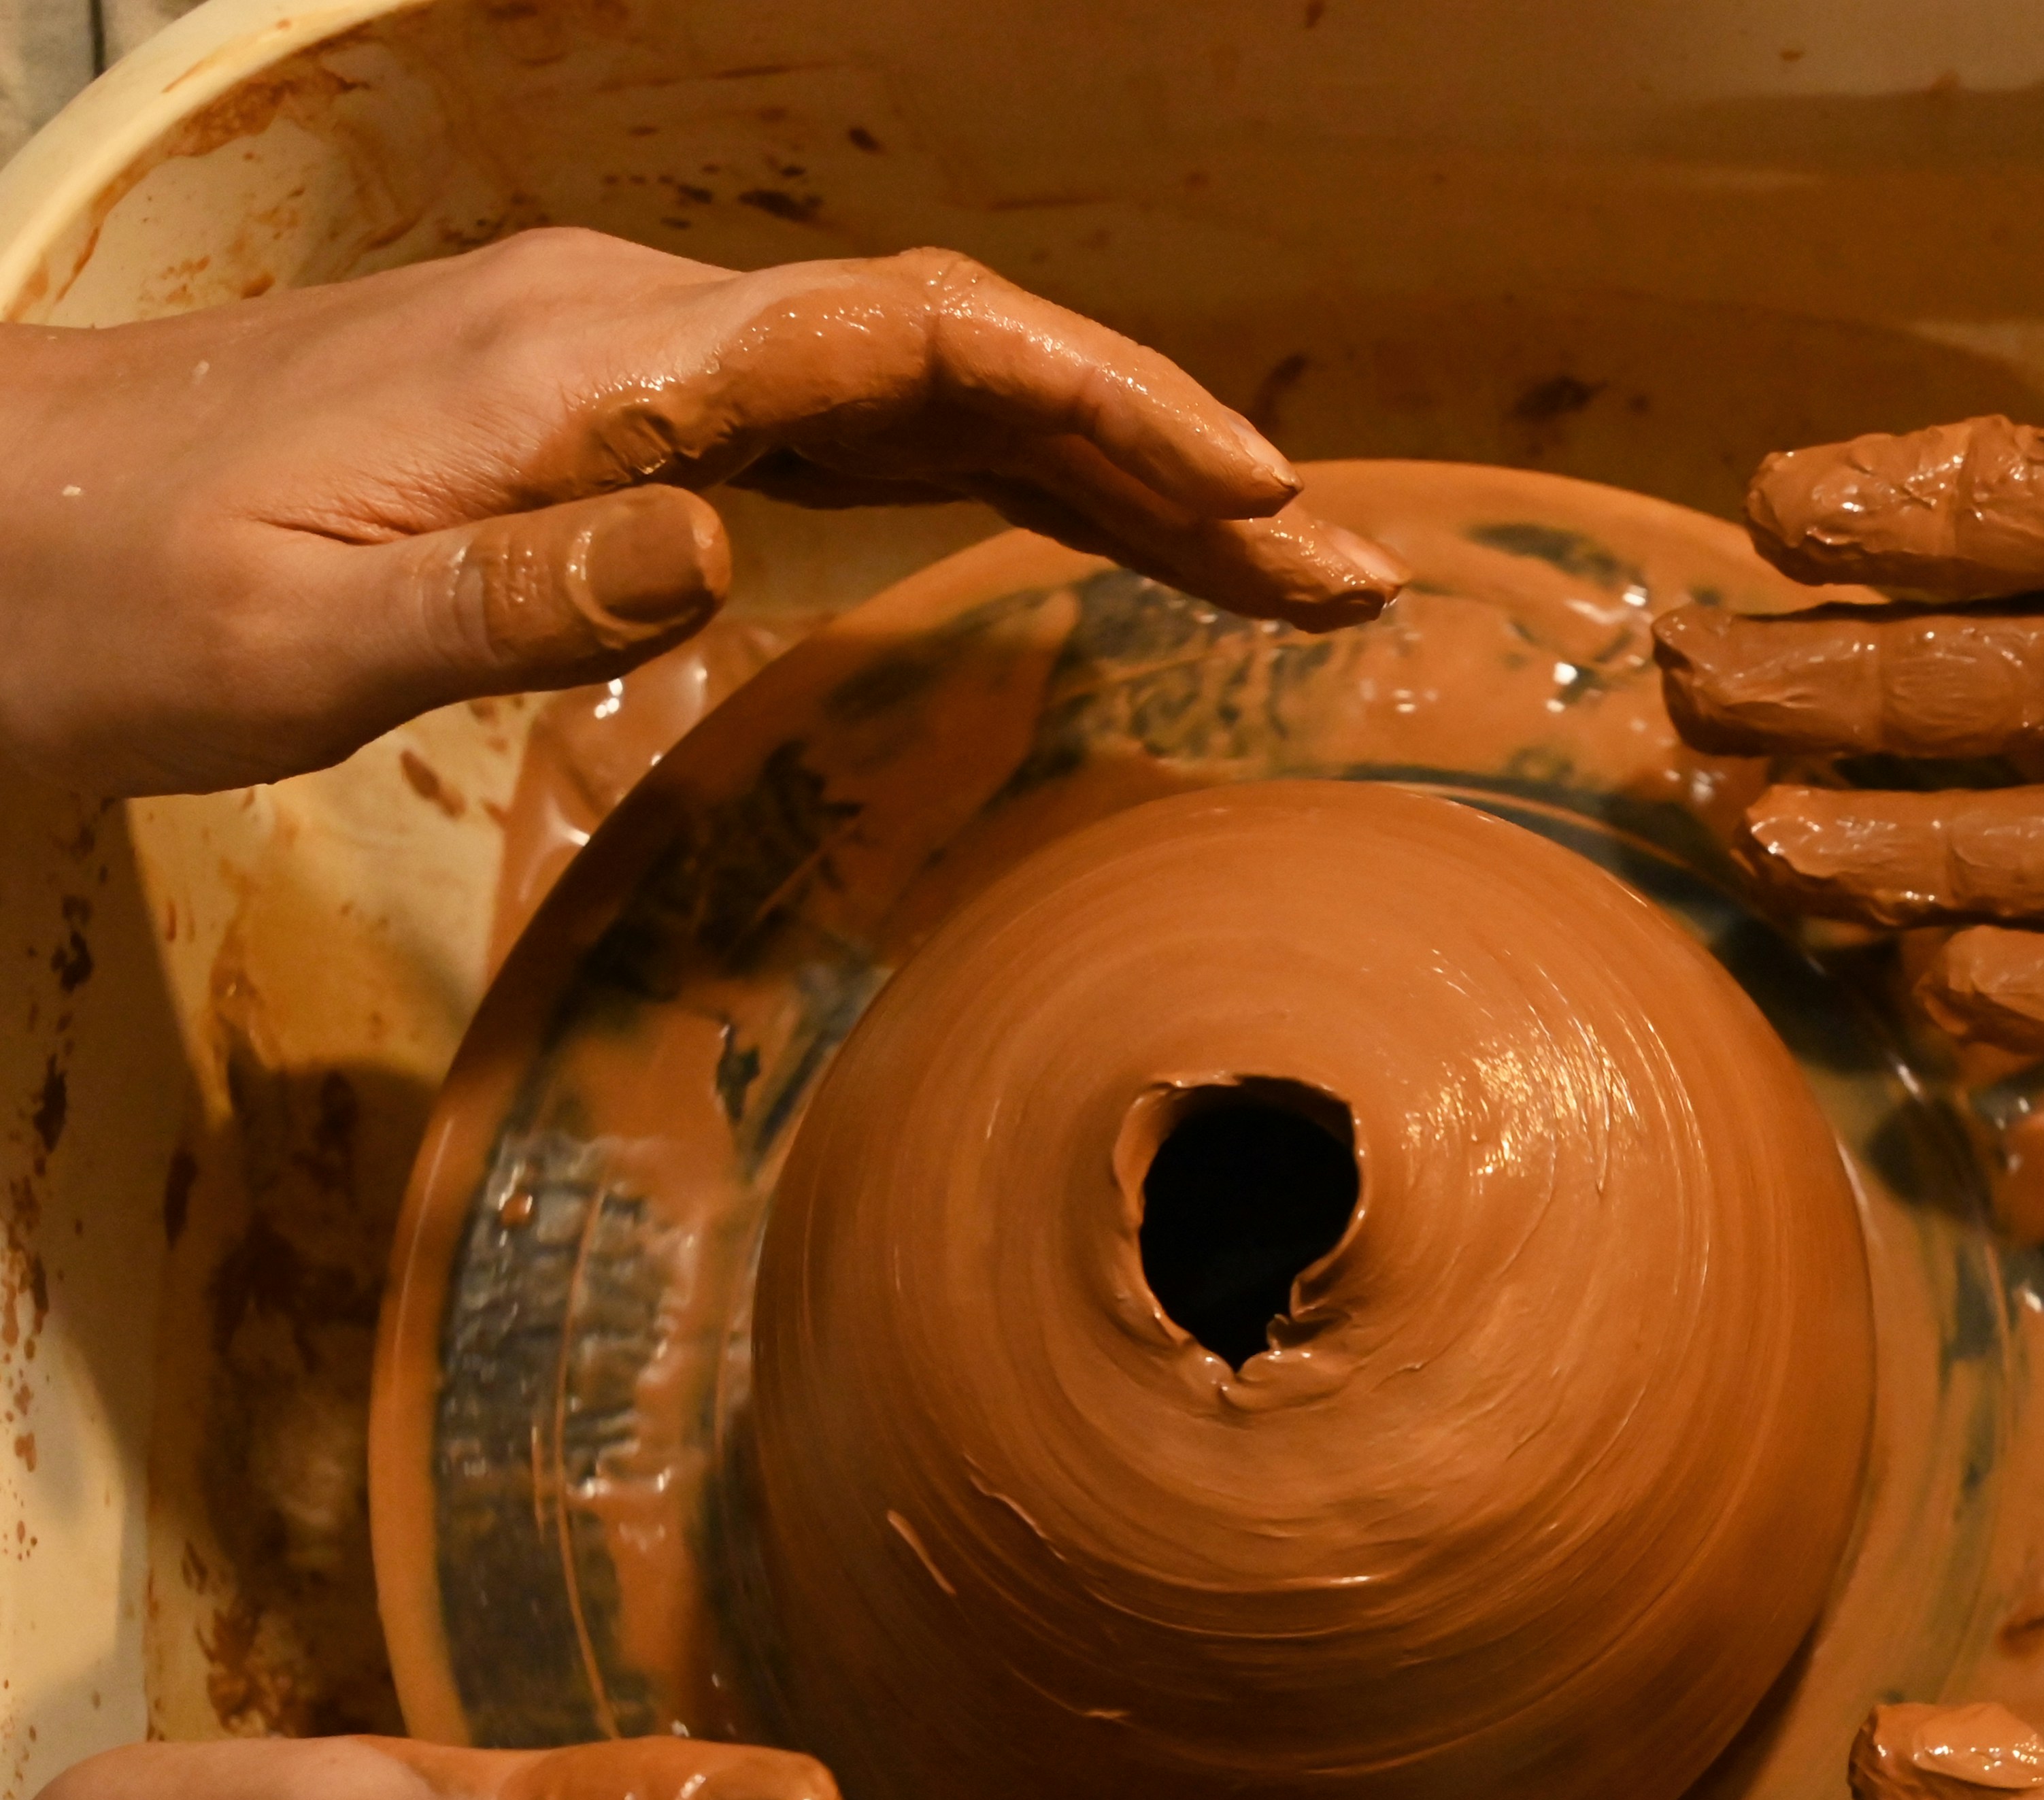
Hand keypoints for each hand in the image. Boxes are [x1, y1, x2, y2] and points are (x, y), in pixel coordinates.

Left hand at [0, 228, 1402, 794]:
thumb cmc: (117, 597)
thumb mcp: (295, 641)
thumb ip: (523, 590)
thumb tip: (730, 545)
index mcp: (597, 360)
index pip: (912, 338)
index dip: (1105, 402)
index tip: (1254, 494)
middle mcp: (640, 335)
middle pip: (968, 358)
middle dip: (1172, 453)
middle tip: (1343, 570)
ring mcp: (634, 373)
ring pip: (930, 394)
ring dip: (1110, 473)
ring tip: (1272, 567)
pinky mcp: (615, 427)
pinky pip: (853, 432)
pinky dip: (994, 479)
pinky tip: (1077, 532)